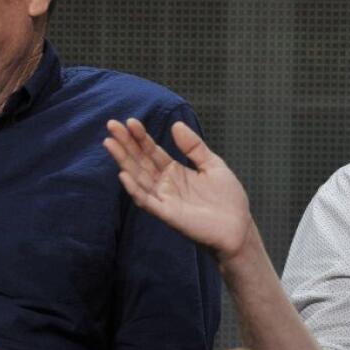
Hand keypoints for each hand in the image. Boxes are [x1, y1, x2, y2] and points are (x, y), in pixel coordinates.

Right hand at [104, 118, 253, 259]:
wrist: (239, 228)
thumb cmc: (227, 198)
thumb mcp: (213, 165)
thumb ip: (194, 147)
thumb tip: (176, 125)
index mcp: (175, 171)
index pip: (152, 151)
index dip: (141, 137)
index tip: (130, 121)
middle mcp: (165, 184)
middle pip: (140, 161)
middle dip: (126, 144)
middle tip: (111, 125)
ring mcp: (164, 199)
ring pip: (138, 177)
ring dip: (123, 161)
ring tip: (110, 143)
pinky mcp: (168, 214)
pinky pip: (147, 201)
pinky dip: (135, 189)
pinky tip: (123, 174)